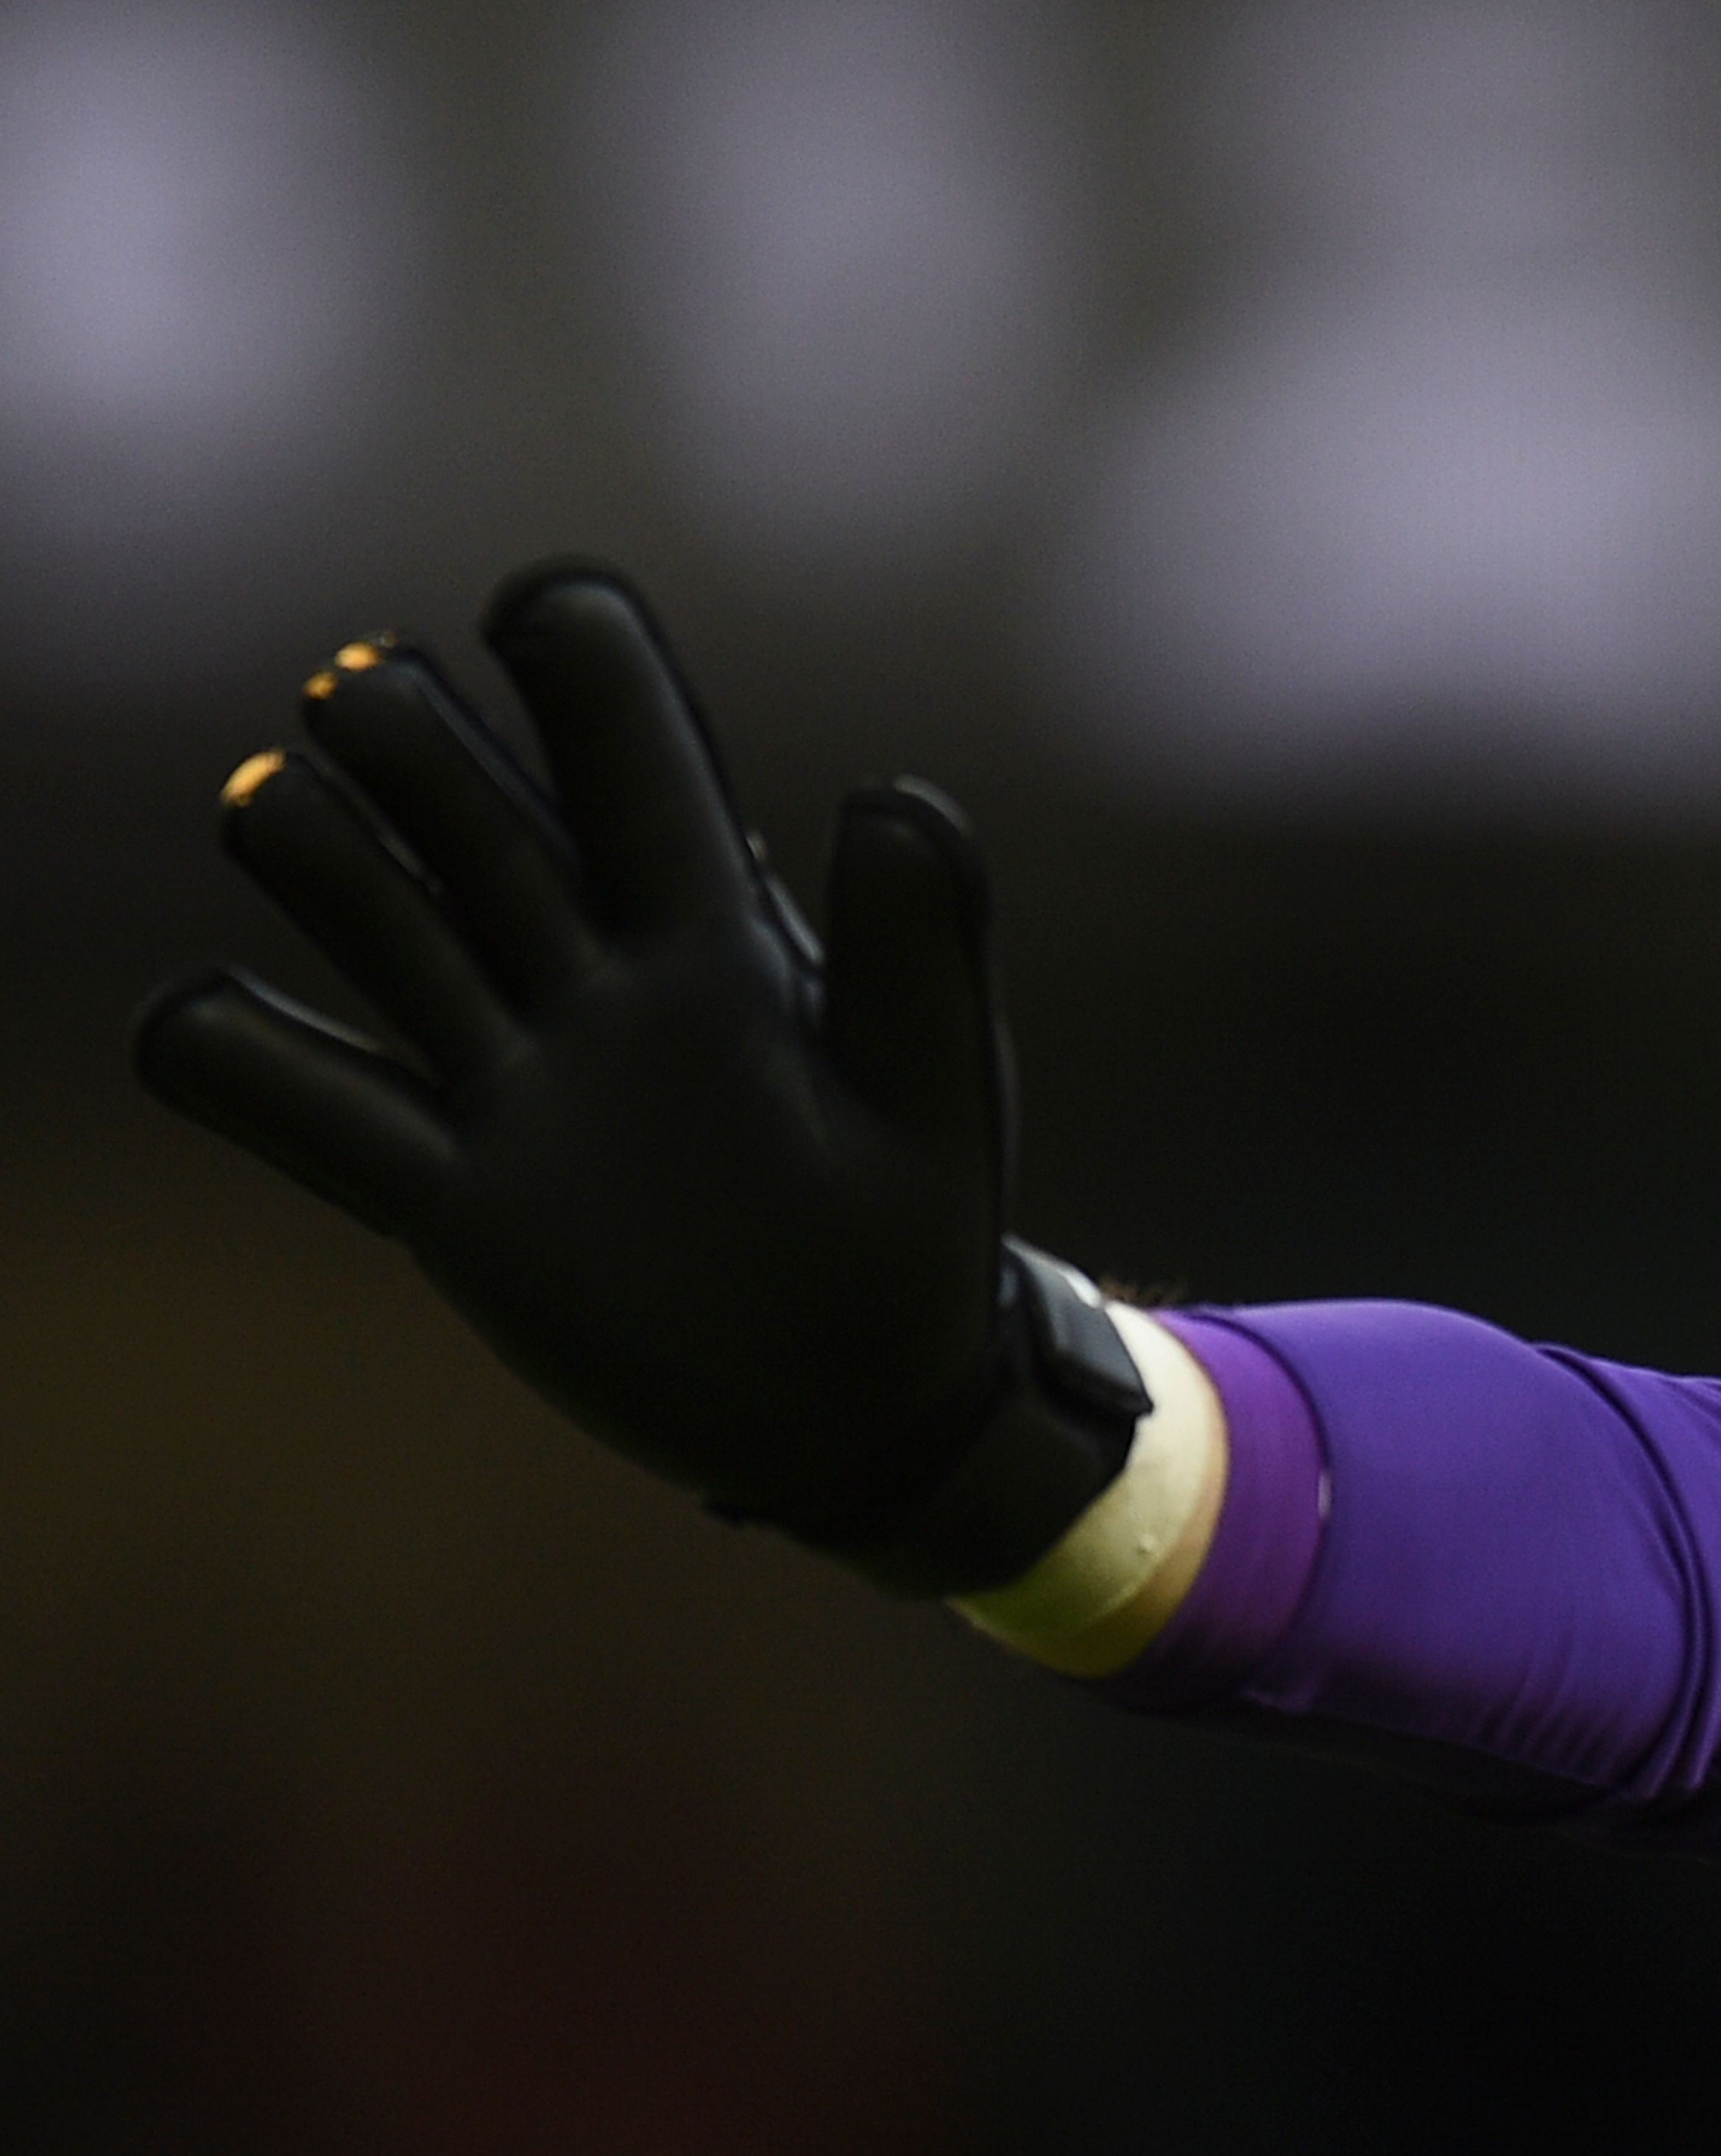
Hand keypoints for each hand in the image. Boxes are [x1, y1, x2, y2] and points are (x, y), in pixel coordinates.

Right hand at [134, 560, 1144, 1595]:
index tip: (533, 621)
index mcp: (717, 928)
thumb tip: (891, 791)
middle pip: (457, 790)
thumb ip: (920, 952)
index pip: (625, 734)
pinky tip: (228, 1032)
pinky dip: (224, 1051)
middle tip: (371, 715)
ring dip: (304, 838)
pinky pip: (290, 1098)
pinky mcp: (444, 1195)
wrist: (862, 1409)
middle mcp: (590, 976)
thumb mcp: (936, 1096)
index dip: (572, 647)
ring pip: (358, 902)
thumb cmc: (915, 1229)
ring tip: (286, 815)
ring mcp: (504, 1079)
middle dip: (400, 726)